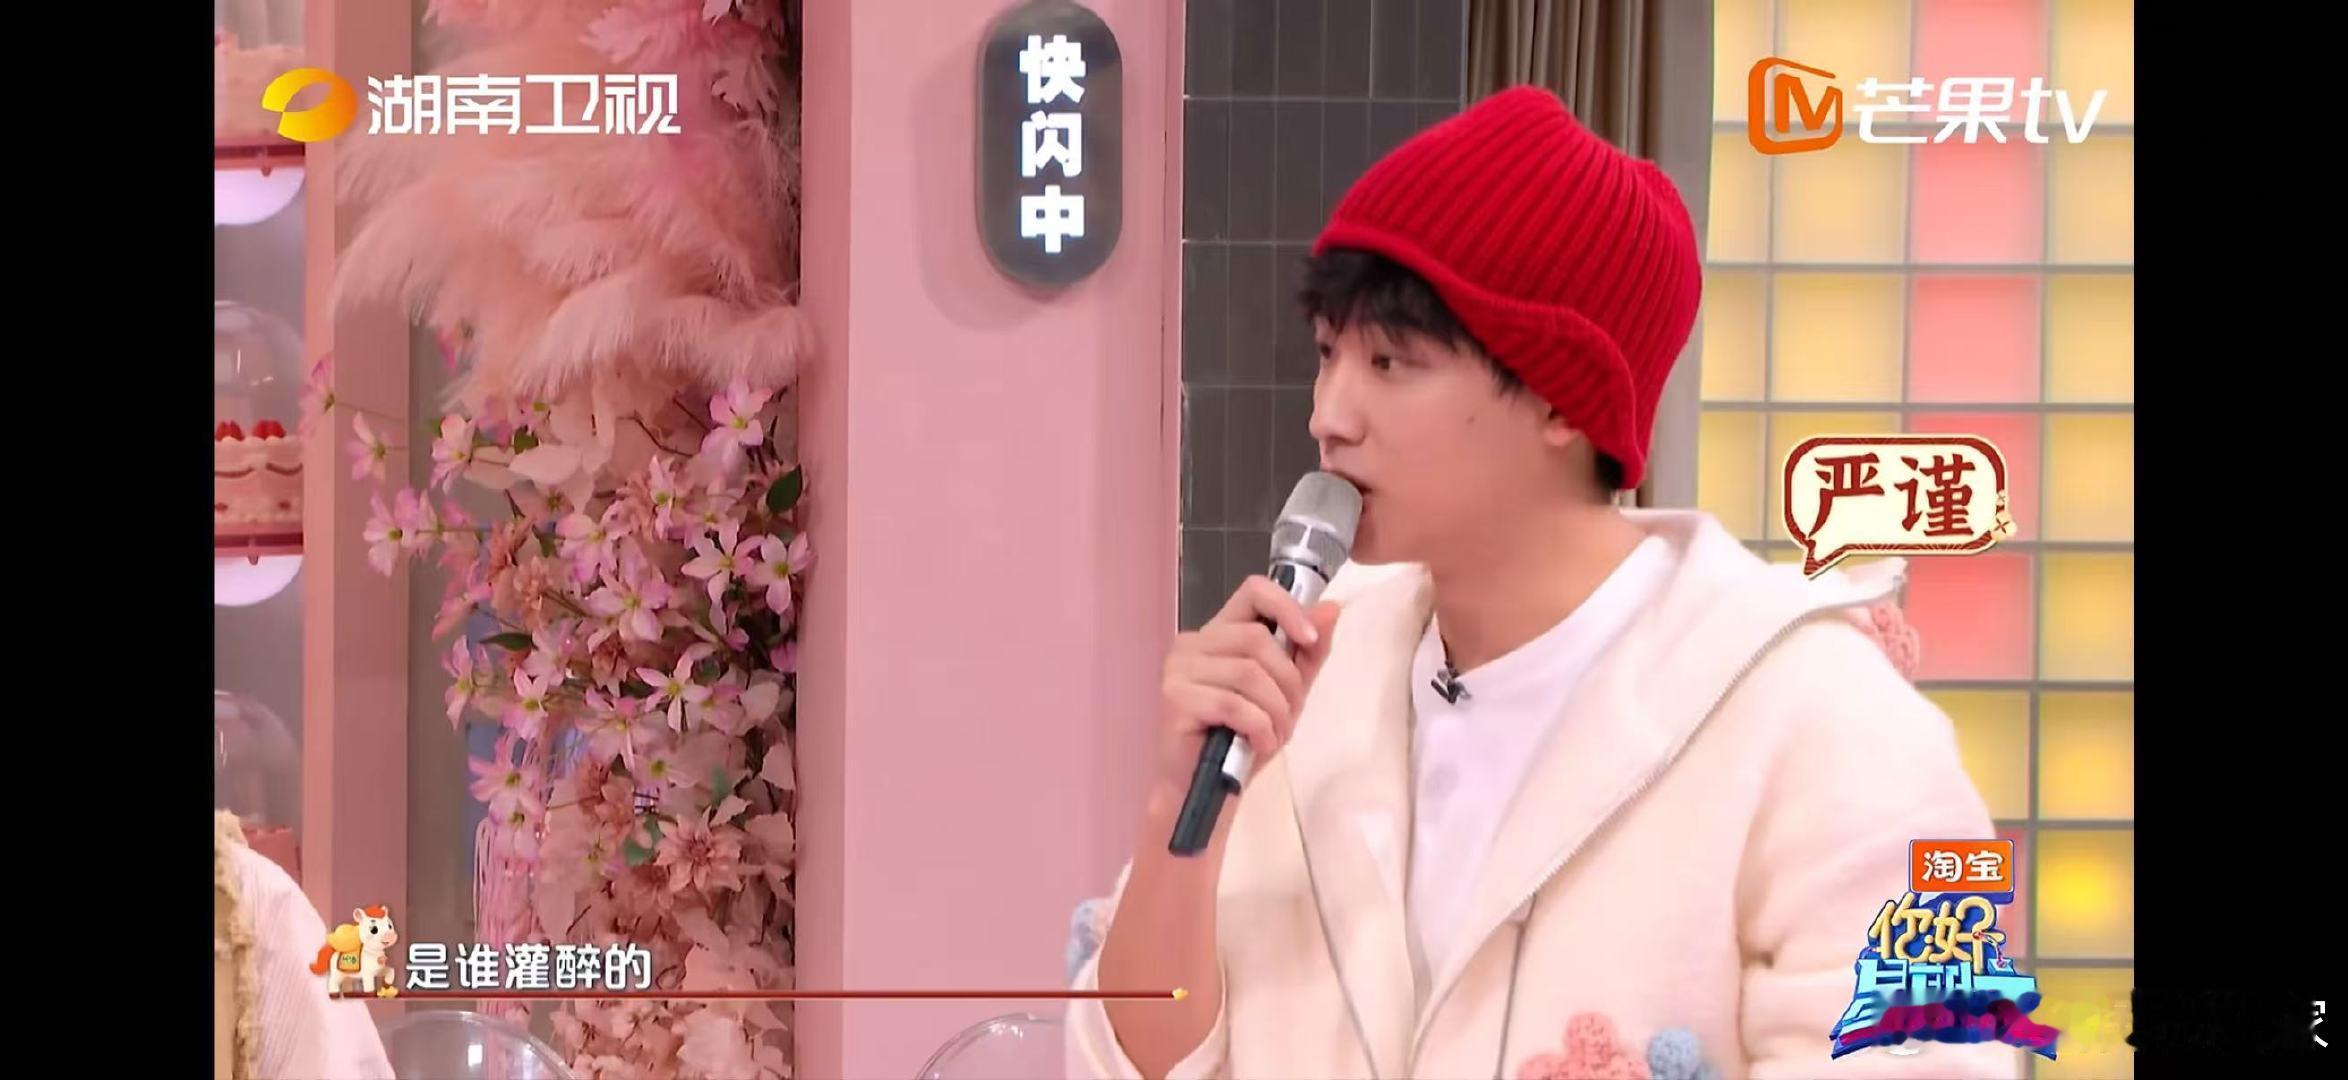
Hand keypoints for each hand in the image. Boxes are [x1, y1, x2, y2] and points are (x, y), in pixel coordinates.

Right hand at [1153, 576, 1342, 802]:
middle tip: (1290, 715)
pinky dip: (1259, 727)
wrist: (1207, 792)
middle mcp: (1193, 643)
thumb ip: (1307, 653)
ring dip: (1276, 710)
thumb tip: (1331, 609)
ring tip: (1275, 735)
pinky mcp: (1175, 699)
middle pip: (1258, 638)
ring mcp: (1179, 669)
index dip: (1287, 608)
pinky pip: (1234, 704)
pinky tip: (1259, 744)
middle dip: (1288, 681)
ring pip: (1249, 672)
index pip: (1253, 590)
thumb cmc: (1242, 740)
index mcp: (1219, 633)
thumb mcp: (1286, 694)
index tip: (1309, 641)